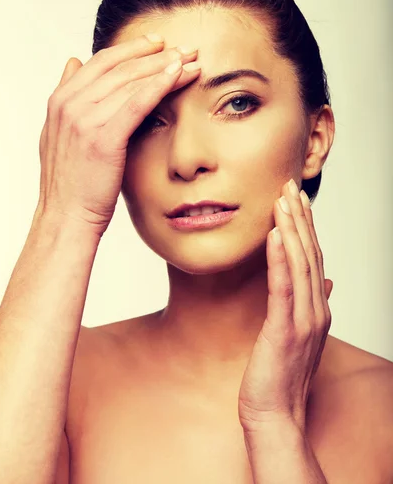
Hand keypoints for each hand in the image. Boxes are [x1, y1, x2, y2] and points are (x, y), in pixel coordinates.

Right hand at [36, 35, 200, 236]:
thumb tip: (73, 62)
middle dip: (155, 55)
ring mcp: (85, 120)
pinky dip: (160, 85)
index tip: (158, 44)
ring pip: (131, 82)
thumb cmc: (72, 181)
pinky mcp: (104, 137)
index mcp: (61, 100)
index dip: (132, 49)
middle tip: (185, 49)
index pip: (101, 62)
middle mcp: (70, 104)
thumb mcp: (60, 132)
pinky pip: (137, 102)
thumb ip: (68, 96)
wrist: (66, 216)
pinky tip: (179, 75)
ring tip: (191, 61)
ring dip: (165, 67)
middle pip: (120, 67)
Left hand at [238, 179, 332, 434]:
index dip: (305, 227)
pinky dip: (279, 258)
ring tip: (282, 199)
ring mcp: (303, 320)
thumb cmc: (280, 375)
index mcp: (317, 309)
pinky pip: (283, 287)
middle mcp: (315, 310)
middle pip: (310, 254)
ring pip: (300, 265)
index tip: (295, 199)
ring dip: (291, 229)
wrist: (274, 415)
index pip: (313, 259)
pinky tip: (273, 234)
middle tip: (290, 186)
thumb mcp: (299, 335)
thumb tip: (326, 281)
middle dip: (300, 218)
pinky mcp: (285, 330)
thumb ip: (311, 304)